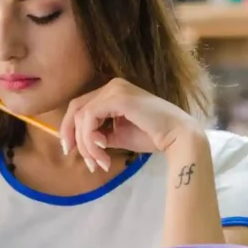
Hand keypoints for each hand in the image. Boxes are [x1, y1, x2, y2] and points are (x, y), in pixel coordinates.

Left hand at [59, 78, 201, 171]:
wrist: (178, 137)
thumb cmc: (152, 136)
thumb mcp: (117, 135)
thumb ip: (98, 134)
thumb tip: (80, 142)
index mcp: (112, 92)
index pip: (80, 107)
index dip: (70, 129)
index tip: (69, 150)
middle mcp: (111, 86)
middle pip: (75, 108)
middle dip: (71, 135)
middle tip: (75, 156)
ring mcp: (115, 89)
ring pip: (81, 116)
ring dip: (86, 144)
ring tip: (99, 162)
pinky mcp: (118, 98)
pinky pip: (90, 118)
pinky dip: (90, 138)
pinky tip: (102, 150)